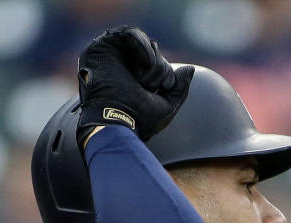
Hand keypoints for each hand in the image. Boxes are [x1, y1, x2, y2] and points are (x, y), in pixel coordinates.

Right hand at [76, 26, 193, 146]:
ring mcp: (110, 54)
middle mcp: (120, 63)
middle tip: (149, 86)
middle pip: (150, 49)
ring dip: (151, 60)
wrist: (116, 122)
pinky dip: (143, 47)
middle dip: (158, 67)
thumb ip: (179, 87)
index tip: (161, 88)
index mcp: (132, 76)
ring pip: (142, 40)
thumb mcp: (167, 105)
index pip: (155, 60)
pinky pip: (130, 33)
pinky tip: (141, 66)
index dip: (164, 72)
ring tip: (144, 80)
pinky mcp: (101, 47)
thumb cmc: (139, 120)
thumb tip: (190, 69)